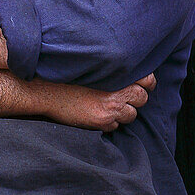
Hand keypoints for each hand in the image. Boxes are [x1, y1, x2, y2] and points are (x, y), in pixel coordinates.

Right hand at [32, 73, 156, 131]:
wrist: (46, 90)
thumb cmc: (68, 76)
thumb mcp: (94, 68)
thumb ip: (112, 71)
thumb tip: (130, 75)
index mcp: (117, 75)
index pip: (148, 80)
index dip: (146, 83)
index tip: (143, 84)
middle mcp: (117, 93)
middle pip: (142, 99)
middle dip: (135, 99)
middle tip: (121, 96)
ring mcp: (110, 109)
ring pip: (131, 115)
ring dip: (123, 112)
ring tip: (107, 105)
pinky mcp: (100, 121)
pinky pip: (115, 126)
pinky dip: (109, 122)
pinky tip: (96, 113)